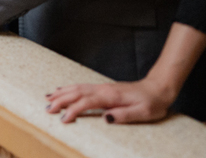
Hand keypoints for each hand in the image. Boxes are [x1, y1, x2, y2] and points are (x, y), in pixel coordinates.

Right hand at [46, 78, 175, 123]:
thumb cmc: (152, 102)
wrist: (158, 88)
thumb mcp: (143, 113)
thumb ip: (124, 115)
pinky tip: (62, 90)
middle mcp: (103, 89)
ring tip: (47, 97)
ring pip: (77, 87)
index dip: (73, 110)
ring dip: (61, 92)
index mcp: (110, 96)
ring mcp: (102, 87)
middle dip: (60, 100)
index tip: (63, 119)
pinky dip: (68, 88)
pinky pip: (81, 87)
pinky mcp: (103, 88)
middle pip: (76, 92)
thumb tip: (105, 118)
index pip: (86, 102)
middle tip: (47, 108)